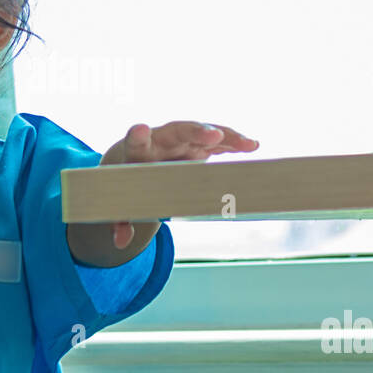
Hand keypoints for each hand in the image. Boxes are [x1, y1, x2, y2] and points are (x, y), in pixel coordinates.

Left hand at [100, 121, 259, 247]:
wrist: (136, 159)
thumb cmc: (128, 181)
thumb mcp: (121, 200)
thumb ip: (120, 221)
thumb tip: (119, 242)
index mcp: (138, 151)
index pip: (136, 141)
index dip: (138, 136)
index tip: (141, 129)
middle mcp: (162, 139)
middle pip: (178, 130)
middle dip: (196, 132)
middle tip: (213, 135)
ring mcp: (182, 140)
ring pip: (204, 132)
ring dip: (226, 136)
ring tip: (248, 144)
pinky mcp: (198, 144)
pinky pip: (217, 141)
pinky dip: (233, 143)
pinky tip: (252, 145)